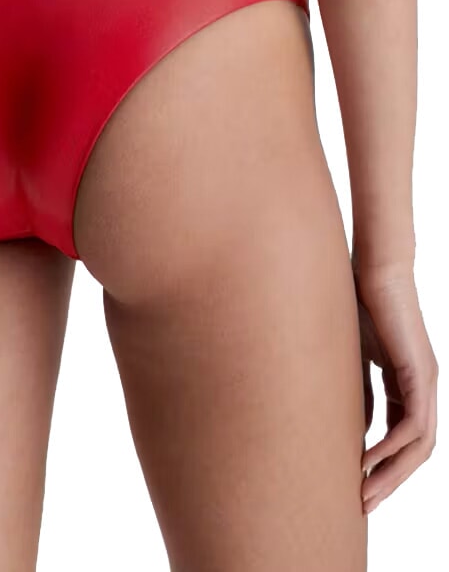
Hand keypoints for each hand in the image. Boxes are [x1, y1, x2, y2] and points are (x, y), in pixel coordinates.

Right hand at [353, 265, 437, 513]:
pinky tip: (370, 459)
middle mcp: (422, 389)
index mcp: (405, 385)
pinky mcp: (421, 375)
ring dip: (393, 474)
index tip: (356, 485)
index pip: (402, 439)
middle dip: (389, 482)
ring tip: (365, 492)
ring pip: (420, 446)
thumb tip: (354, 428)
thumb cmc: (357, 304)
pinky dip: (393, 447)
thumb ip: (359, 390)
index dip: (382, 466)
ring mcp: (425, 383)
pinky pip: (414, 425)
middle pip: (414, 451)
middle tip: (363, 505)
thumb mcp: (352, 358)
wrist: (374, 272)